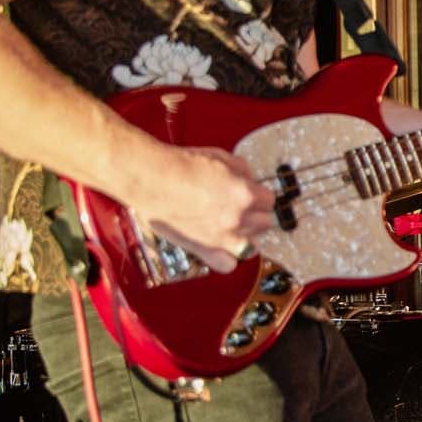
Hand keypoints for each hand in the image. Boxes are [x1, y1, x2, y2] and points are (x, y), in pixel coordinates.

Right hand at [134, 146, 276, 273]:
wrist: (151, 178)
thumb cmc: (182, 165)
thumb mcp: (222, 157)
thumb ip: (242, 170)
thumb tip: (250, 179)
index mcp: (245, 194)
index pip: (269, 200)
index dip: (259, 195)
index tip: (251, 194)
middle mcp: (238, 218)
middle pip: (265, 223)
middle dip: (256, 214)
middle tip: (241, 208)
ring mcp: (221, 237)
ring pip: (253, 245)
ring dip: (246, 235)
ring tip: (232, 226)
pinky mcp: (203, 248)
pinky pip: (228, 264)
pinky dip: (229, 257)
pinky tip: (223, 246)